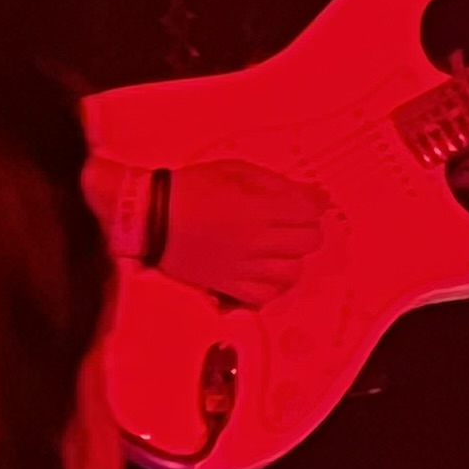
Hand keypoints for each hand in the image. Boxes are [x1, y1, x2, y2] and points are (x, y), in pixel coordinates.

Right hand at [160, 158, 331, 305]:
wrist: (150, 217)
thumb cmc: (193, 188)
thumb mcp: (237, 172)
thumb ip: (279, 184)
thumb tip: (318, 195)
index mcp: (258, 210)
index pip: (309, 214)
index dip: (310, 206)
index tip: (299, 204)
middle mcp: (254, 242)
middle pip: (308, 243)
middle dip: (305, 230)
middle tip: (288, 225)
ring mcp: (241, 267)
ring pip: (291, 272)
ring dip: (291, 258)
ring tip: (278, 249)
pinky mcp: (225, 285)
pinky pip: (263, 296)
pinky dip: (270, 286)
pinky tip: (264, 272)